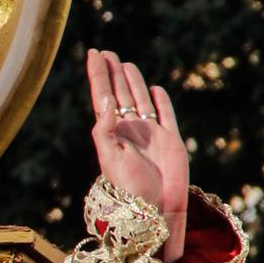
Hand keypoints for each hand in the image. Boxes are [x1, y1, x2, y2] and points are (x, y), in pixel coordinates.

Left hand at [86, 49, 189, 262]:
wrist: (157, 210)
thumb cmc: (130, 189)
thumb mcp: (110, 158)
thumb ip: (105, 129)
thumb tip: (105, 99)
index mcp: (112, 134)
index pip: (102, 97)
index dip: (98, 75)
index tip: (92, 53)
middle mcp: (130, 131)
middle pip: (120, 94)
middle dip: (113, 74)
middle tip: (106, 52)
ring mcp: (150, 135)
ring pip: (140, 101)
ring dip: (133, 82)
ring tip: (124, 64)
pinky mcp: (170, 141)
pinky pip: (165, 115)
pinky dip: (160, 101)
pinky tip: (154, 90)